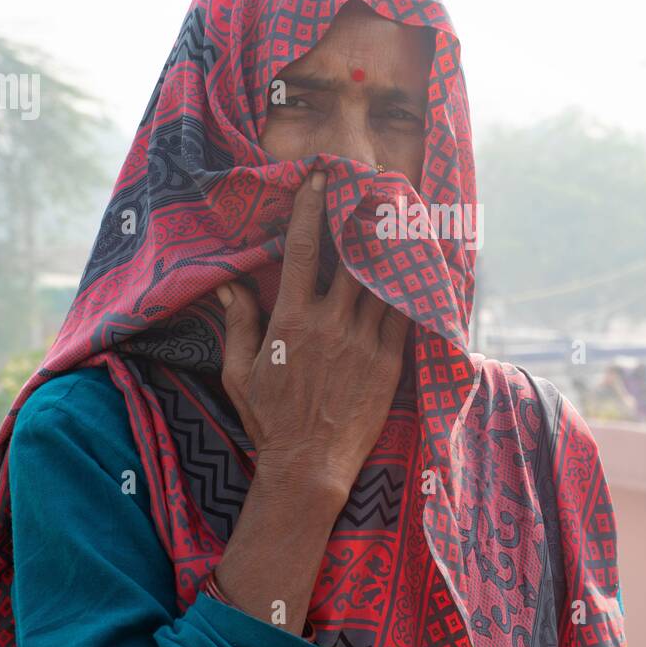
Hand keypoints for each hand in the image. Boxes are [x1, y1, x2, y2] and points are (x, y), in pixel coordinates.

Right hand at [218, 169, 410, 508]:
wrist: (310, 468)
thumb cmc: (269, 420)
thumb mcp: (240, 371)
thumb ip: (240, 323)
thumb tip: (228, 284)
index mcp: (293, 320)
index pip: (306, 250)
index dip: (314, 209)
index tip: (321, 179)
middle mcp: (332, 323)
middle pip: (354, 255)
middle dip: (364, 214)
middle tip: (375, 182)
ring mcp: (365, 342)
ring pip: (384, 279)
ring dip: (392, 244)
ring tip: (402, 212)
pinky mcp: (390, 362)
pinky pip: (405, 314)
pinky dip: (411, 286)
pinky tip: (417, 264)